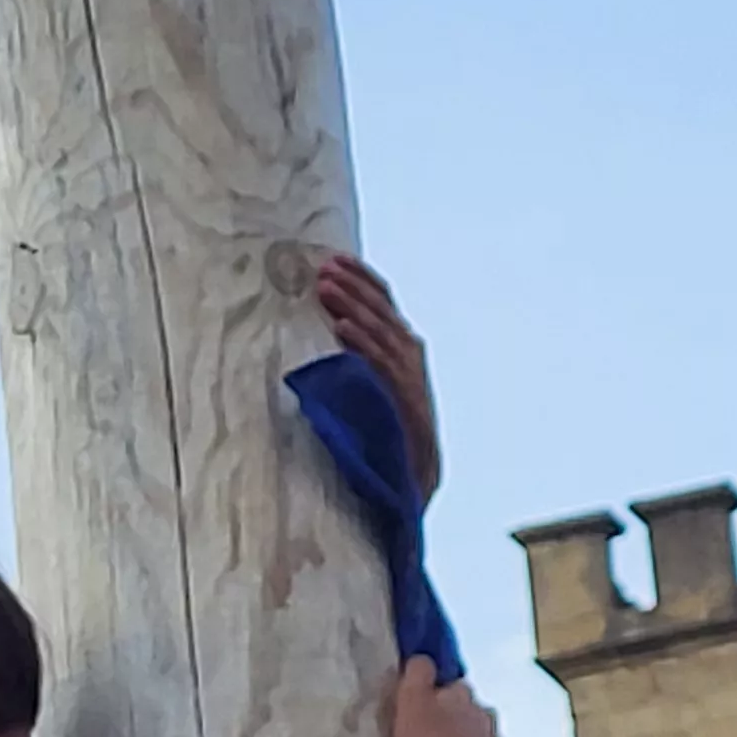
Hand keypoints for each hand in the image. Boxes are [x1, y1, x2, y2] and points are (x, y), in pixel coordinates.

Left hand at [316, 253, 440, 502]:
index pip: (383, 303)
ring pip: (380, 330)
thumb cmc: (385, 433)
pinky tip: (341, 328)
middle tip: (324, 268)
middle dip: (353, 285)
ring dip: (352, 306)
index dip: (360, 280)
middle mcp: (410, 355)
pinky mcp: (404, 398)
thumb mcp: (371, 384)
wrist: (412, 476)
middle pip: (381, 309)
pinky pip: (380, 363)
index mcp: (402, 348)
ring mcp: (409, 375)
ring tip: (326, 289)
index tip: (334, 260)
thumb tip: (327, 331)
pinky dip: (361, 343)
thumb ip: (358, 358)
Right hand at [390, 658, 502, 736]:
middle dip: (459, 719)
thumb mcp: (411, 699)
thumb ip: (418, 673)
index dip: (441, 694)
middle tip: (434, 733)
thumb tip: (424, 660)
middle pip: (473, 713)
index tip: (426, 705)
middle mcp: (487, 720)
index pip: (456, 686)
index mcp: (467, 697)